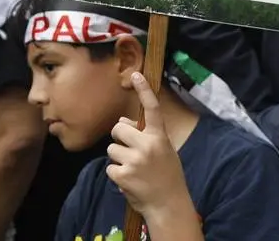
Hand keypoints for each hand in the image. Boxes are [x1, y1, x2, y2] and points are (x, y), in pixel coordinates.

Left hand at [106, 73, 194, 223]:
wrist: (168, 204)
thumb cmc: (166, 175)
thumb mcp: (164, 150)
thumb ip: (146, 136)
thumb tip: (122, 124)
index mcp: (160, 137)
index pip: (152, 109)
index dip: (144, 90)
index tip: (137, 75)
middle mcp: (147, 145)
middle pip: (118, 129)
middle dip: (120, 138)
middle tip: (130, 150)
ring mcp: (134, 160)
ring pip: (112, 149)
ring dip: (118, 158)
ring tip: (133, 169)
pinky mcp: (122, 175)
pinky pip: (110, 167)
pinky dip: (116, 174)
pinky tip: (129, 180)